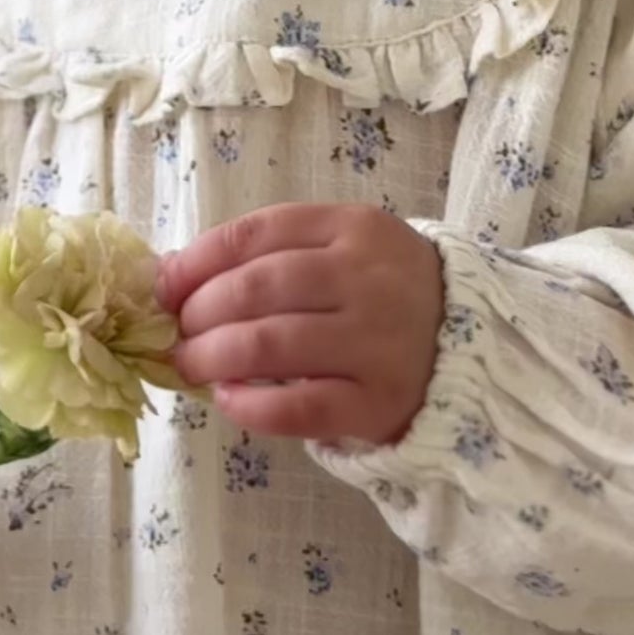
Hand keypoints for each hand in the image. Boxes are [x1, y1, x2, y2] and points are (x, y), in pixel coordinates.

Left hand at [158, 203, 443, 445]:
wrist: (469, 339)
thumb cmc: (383, 288)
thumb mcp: (340, 246)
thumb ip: (269, 252)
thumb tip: (172, 272)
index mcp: (353, 227)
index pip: (259, 233)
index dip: (200, 259)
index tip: (165, 284)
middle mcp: (366, 278)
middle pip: (259, 288)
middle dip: (201, 311)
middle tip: (177, 332)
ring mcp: (376, 341)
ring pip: (271, 344)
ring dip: (214, 356)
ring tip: (190, 365)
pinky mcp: (378, 402)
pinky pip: (300, 408)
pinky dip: (252, 406)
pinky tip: (229, 400)